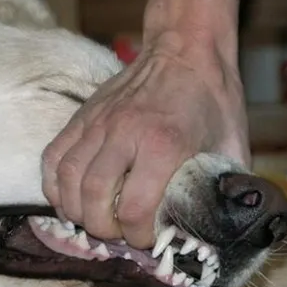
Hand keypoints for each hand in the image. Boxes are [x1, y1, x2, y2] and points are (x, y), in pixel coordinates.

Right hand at [41, 34, 249, 248]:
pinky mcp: (82, 116)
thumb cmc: (212, 99)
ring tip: (91, 220)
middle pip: (93, 199)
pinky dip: (54, 185)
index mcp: (164, 144)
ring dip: (75, 211)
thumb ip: (225, 188)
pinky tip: (68, 198)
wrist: (185, 48)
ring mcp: (97, 123)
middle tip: (117, 234)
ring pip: (67, 180)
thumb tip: (222, 224)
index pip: (133, 208)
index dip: (138, 236)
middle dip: (102, 229)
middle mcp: (123, 134)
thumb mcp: (233, 146)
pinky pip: (53, 157)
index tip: (147, 238)